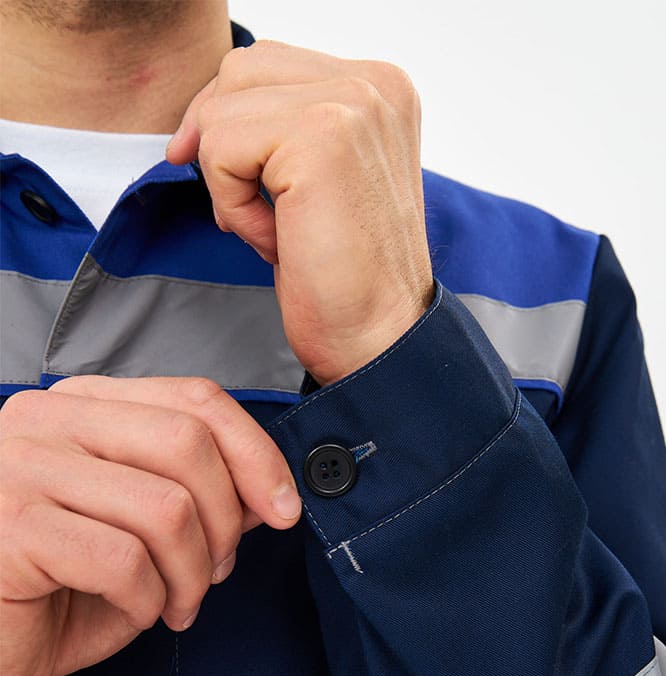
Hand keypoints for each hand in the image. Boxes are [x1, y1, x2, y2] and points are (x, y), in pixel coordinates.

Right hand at [0, 376, 300, 675]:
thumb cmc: (56, 586)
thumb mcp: (137, 529)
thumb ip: (194, 496)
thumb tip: (268, 492)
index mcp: (79, 404)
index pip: (193, 398)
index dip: (255, 453)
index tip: (283, 508)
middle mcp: (45, 418)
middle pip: (188, 443)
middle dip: (225, 522)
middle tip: (217, 572)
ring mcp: (22, 467)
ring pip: (166, 508)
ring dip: (192, 575)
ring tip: (176, 604)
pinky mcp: (13, 527)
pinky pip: (125, 561)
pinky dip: (148, 601)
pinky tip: (133, 613)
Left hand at [166, 40, 434, 385]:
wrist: (379, 337)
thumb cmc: (345, 276)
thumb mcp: (315, 182)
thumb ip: (278, 130)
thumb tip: (194, 123)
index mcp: (379, 88)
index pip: (266, 64)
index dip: (229, 122)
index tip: (233, 182)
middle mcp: (374, 84)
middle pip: (239, 72)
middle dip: (220, 144)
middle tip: (251, 213)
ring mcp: (352, 104)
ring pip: (224, 108)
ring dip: (228, 181)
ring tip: (275, 231)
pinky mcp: (321, 137)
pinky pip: (222, 149)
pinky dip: (232, 206)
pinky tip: (276, 242)